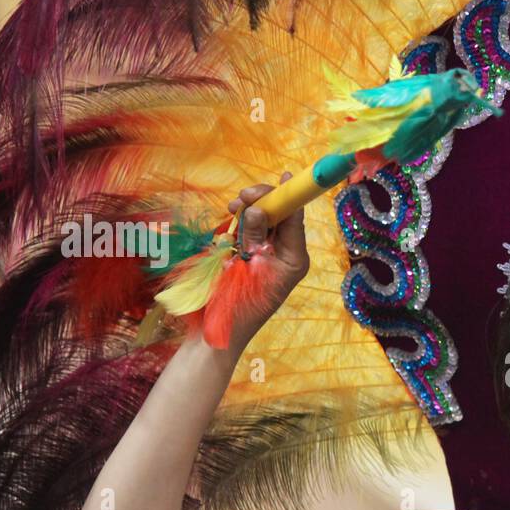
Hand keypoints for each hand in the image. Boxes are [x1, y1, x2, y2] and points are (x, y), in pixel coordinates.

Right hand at [224, 171, 309, 348]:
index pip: (295, 217)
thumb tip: (256, 208)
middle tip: (238, 201)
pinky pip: (246, 231)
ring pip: (261, 219)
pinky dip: (235, 226)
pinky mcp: (248, 255)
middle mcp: (285, 254)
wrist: (214, 334)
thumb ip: (252, 236)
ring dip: (245, 213)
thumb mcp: (246, 268)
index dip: (287, 194)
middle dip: (259, 201)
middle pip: (279, 213)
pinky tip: (225, 234)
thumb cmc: (234, 307)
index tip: (282, 175)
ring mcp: (266, 254)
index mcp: (293, 258)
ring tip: (230, 214)